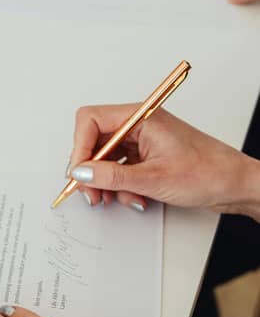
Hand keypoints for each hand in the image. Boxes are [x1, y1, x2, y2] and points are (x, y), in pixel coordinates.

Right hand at [67, 104, 259, 219]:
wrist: (236, 186)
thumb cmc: (209, 173)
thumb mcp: (154, 179)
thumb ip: (112, 177)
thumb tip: (81, 174)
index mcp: (141, 117)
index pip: (91, 120)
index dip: (79, 147)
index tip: (78, 173)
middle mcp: (138, 125)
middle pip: (93, 141)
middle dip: (90, 170)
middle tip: (91, 193)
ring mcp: (141, 141)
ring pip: (104, 159)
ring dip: (105, 182)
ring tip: (113, 199)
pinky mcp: (144, 156)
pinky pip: (118, 169)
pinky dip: (119, 186)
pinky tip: (134, 197)